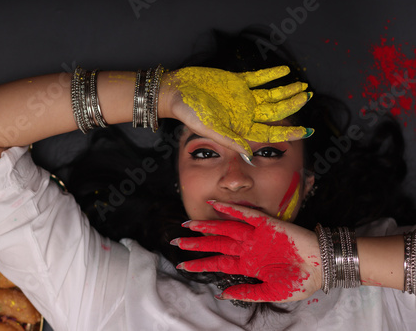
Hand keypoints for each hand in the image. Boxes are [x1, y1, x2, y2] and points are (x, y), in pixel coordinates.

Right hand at [167, 66, 312, 161]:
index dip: (289, 132)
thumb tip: (250, 155)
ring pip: (270, 94)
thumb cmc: (189, 112)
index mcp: (240, 127)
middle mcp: (244, 113)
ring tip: (302, 86)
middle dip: (292, 104)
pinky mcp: (236, 81)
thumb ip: (230, 140)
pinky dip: (270, 74)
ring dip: (286, 90)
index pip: (270, 132)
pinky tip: (284, 71)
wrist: (175, 91)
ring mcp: (241, 97)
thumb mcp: (210, 128)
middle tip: (308, 97)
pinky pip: (257, 78)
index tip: (307, 131)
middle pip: (274, 111)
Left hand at [171, 201, 321, 301]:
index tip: (183, 265)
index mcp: (248, 265)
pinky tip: (215, 204)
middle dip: (196, 244)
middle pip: (217, 244)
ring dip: (207, 226)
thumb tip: (220, 295)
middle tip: (176, 241)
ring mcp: (256, 235)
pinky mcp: (267, 224)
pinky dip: (230, 209)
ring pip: (225, 229)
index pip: (218, 263)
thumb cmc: (300, 281)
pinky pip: (245, 215)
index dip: (200, 264)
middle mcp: (248, 249)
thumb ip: (246, 293)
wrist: (323, 267)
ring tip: (188, 225)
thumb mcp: (271, 293)